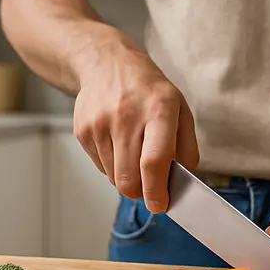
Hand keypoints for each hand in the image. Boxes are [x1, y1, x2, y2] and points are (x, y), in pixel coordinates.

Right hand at [73, 44, 198, 213]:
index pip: (154, 161)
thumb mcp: (179, 108)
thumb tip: (184, 179)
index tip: (161, 205)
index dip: (157, 190)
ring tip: (133, 153)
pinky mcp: (83, 130)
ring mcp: (100, 124)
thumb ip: (186, 145)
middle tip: (151, 187)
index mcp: (159, 110)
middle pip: (129, 178)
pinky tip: (117, 143)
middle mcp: (127, 117)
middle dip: (142, 192)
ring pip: (114, 177)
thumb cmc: (148, 91)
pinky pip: (100, 166)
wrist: (106, 64)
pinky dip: (112, 165)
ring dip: (127, 177)